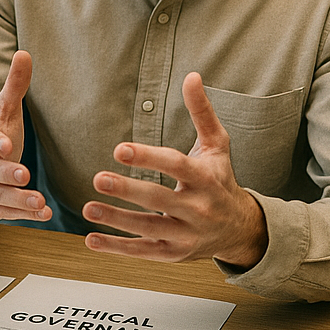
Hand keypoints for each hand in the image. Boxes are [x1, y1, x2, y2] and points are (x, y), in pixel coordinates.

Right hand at [0, 50, 51, 222]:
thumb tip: (25, 53)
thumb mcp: (5, 110)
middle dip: (3, 174)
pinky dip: (23, 216)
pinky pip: (2, 214)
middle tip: (24, 174)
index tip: (7, 145)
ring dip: (16, 200)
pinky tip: (44, 214)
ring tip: (40, 202)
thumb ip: (15, 86)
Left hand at [82, 72, 268, 265]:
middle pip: (159, 199)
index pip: (176, 166)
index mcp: (205, 179)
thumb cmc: (221, 180)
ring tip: (88, 207)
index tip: (120, 149)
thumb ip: (202, 112)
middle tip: (98, 179)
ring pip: (148, 228)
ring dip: (116, 220)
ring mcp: (185, 234)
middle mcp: (197, 209)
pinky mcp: (173, 253)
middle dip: (127, 190)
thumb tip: (191, 76)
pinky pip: (143, 251)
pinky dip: (116, 248)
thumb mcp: (217, 146)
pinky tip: (92, 238)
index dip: (149, 157)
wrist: (240, 229)